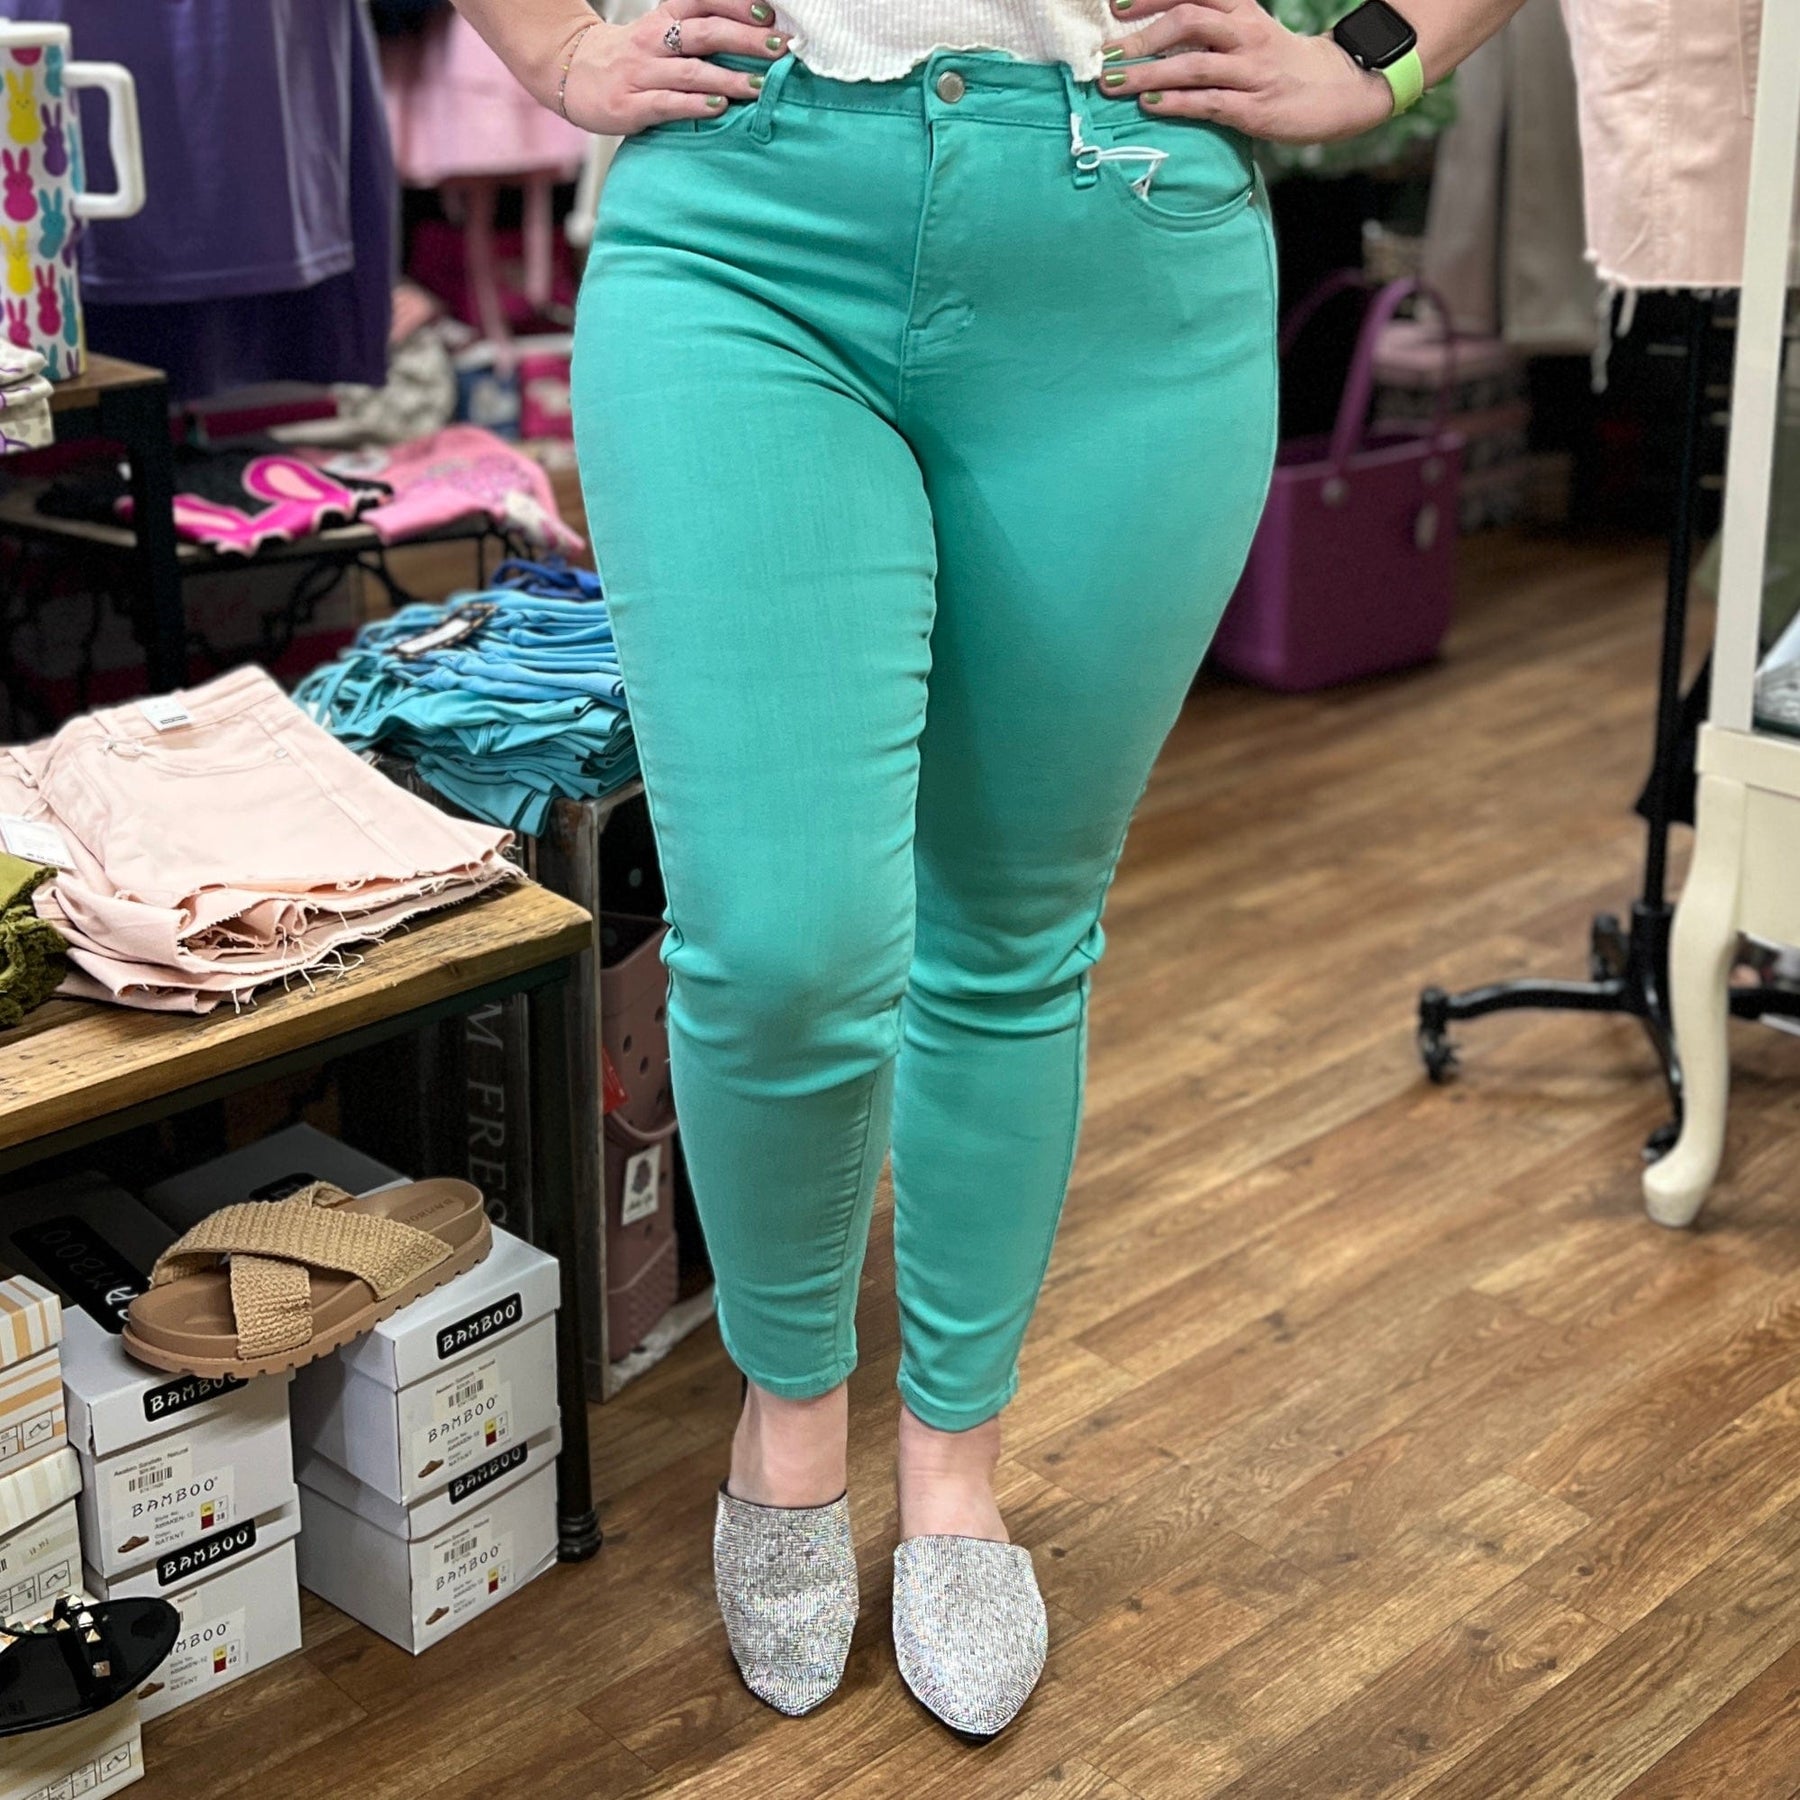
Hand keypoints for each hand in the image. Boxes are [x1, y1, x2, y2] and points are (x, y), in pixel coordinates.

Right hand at [560, 0, 788, 136]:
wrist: (572, 74)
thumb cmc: (630, 57)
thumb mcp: (660, 31)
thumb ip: (698, 30)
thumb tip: (754, 32)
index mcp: (663, 18)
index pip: (702, 1)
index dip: (736, 4)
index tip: (770, 13)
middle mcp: (652, 41)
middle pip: (704, 33)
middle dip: (745, 39)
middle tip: (780, 48)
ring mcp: (640, 73)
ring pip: (690, 70)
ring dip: (729, 78)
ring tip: (761, 85)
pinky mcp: (630, 105)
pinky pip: (667, 103)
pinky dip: (696, 105)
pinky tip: (719, 107)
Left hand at [1102, 0, 1395, 144]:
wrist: (1336, 90)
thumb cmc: (1277, 63)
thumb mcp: (1248, 30)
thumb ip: (1210, 25)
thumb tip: (1154, 30)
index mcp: (1242, 10)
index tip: (1116, 6)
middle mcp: (1246, 34)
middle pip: (1189, 19)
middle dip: (1142, 36)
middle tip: (1109, 52)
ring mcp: (1251, 71)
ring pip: (1193, 63)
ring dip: (1148, 72)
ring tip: (1114, 82)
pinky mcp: (1255, 108)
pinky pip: (1208, 102)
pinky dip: (1176, 103)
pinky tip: (1149, 104)